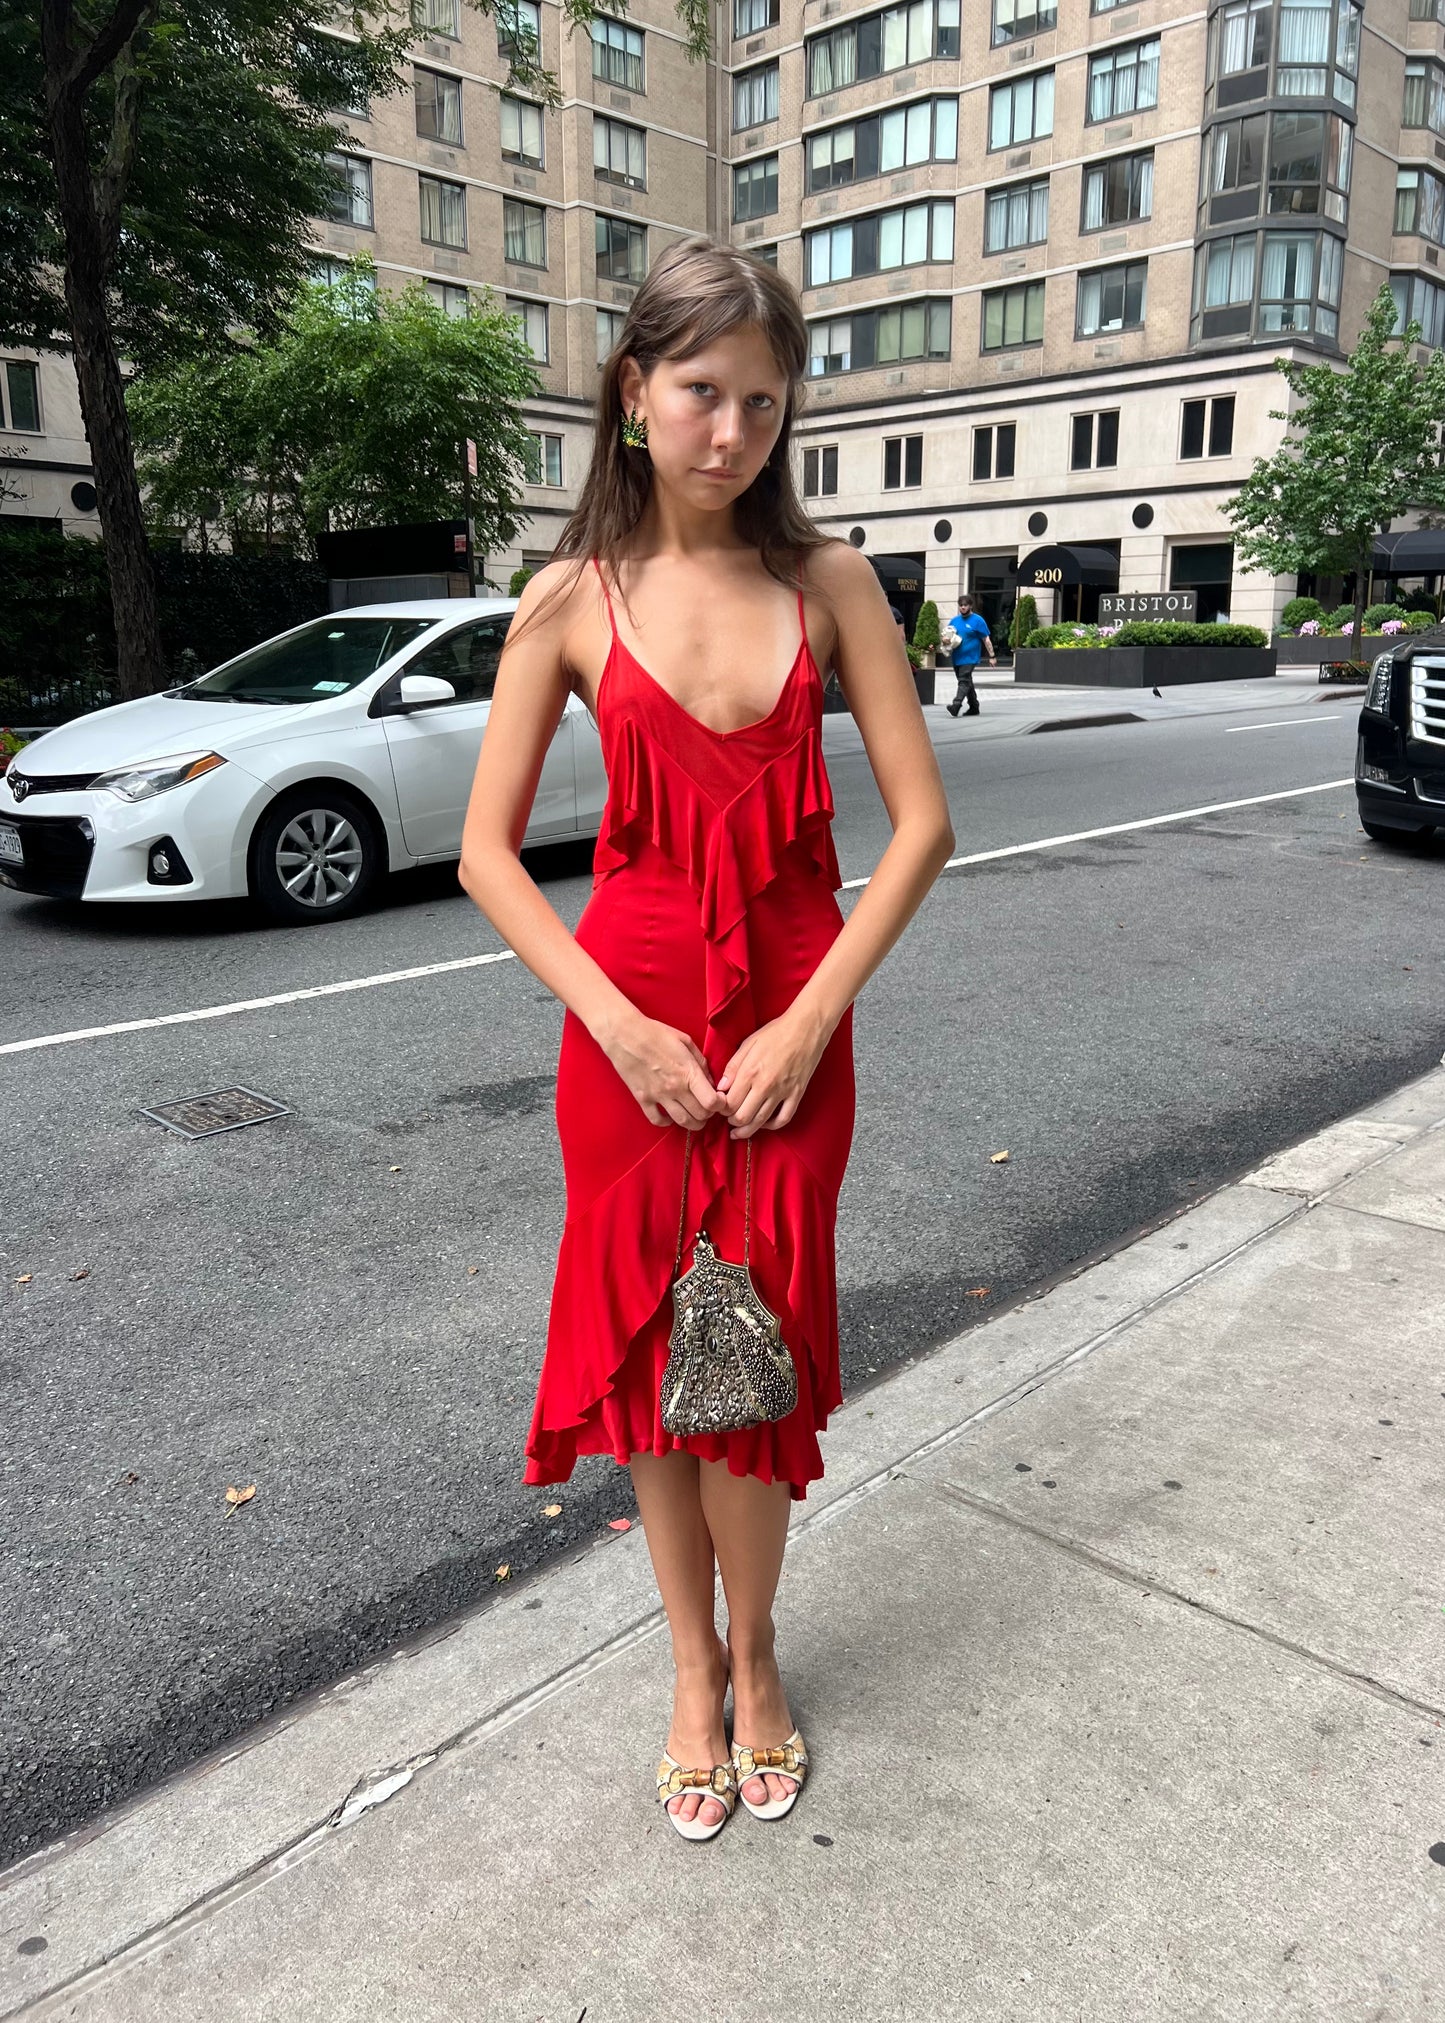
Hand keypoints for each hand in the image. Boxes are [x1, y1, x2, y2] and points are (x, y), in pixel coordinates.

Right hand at [602, 1012, 727, 1129]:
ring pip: (682, 1122)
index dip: (720, 1104)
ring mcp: (658, 1096)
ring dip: (692, 1123)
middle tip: (707, 1107)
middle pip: (700, 1115)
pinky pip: (657, 1120)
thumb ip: (700, 1062)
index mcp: (688, 1072)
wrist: (624, 1034)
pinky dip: (667, 1122)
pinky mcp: (642, 1099)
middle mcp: (675, 1088)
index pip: (712, 1102)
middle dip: (708, 1114)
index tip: (719, 1100)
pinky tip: (670, 1116)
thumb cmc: (656, 1033)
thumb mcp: (685, 1041)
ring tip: (694, 1117)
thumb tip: (709, 1080)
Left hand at [716, 1008, 831, 1139]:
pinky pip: (784, 1118)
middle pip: (743, 1117)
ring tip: (738, 1132)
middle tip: (728, 1119)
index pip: (729, 1102)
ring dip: (747, 1130)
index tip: (720, 1107)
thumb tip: (721, 1087)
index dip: (721, 1109)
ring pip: (761, 1121)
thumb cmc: (776, 1032)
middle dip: (732, 1122)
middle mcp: (765, 1086)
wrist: (807, 1028)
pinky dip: (772, 1126)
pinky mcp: (797, 1094)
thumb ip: (733, 1067)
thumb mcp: (748, 1043)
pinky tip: (763, 1124)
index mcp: (750, 1072)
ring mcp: (783, 1092)